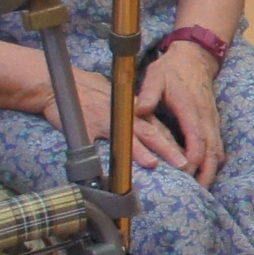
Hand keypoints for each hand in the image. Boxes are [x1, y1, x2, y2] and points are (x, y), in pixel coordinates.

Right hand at [62, 65, 187, 174]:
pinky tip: (105, 172)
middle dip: (167, 149)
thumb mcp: (121, 101)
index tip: (190, 157)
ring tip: (153, 163)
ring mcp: (103, 121)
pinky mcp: (83, 127)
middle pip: (150, 132)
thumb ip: (137, 116)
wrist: (63, 82)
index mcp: (134, 110)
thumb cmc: (93, 92)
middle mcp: (123, 116)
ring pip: (125, 137)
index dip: (175, 143)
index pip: (159, 127)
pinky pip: (91, 145)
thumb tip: (154, 132)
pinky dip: (99, 159)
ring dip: (140, 151)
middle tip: (183, 164)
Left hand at [135, 42, 225, 185]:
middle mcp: (205, 117)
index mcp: (191, 108)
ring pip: (218, 150)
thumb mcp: (155, 77)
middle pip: (212, 151)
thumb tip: (139, 110)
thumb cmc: (172, 69)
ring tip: (203, 188)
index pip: (196, 138)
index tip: (184, 173)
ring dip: (212, 170)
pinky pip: (218, 146)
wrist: (195, 58)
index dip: (193, 158)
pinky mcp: (213, 122)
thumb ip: (147, 94)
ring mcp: (212, 120)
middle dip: (207, 172)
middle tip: (199, 191)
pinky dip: (215, 162)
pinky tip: (207, 172)